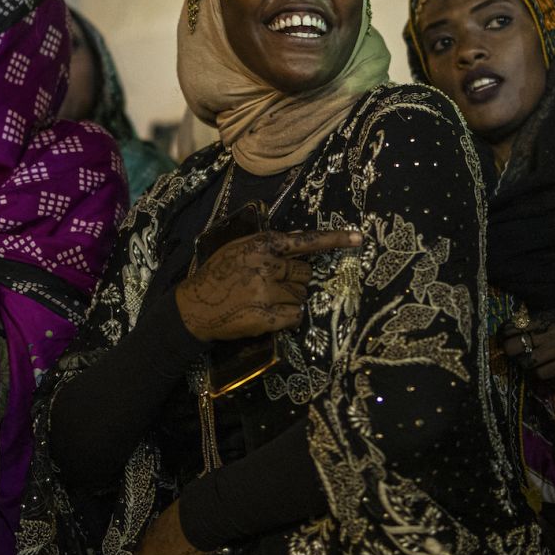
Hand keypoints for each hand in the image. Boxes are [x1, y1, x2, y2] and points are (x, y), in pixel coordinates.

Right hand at [175, 229, 360, 342]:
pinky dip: (288, 317)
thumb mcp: (239, 248)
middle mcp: (269, 266)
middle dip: (294, 279)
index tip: (359, 238)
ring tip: (264, 299)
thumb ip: (268, 245)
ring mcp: (269, 293)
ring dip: (289, 299)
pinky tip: (270, 314)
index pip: (306, 241)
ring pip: (301, 295)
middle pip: (305, 273)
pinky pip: (296, 315)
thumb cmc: (217, 273)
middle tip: (272, 285)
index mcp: (263, 245)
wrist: (195, 307)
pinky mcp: (268, 317)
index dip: (335, 239)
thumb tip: (298, 239)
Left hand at [500, 308, 554, 379]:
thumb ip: (543, 321)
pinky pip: (543, 373)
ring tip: (527, 365)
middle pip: (515, 345)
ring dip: (524, 365)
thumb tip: (520, 326)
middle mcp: (551, 332)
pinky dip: (539, 374)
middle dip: (509, 353)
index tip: (501, 340)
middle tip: (511, 356)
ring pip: (527, 361)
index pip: (515, 326)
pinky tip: (543, 372)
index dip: (504, 335)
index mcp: (548, 318)